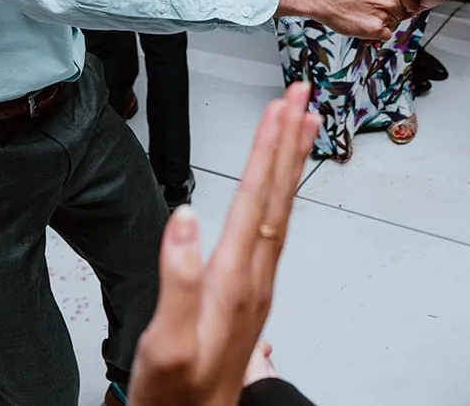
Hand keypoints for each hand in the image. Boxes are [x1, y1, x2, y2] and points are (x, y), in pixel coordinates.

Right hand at [127, 83, 317, 405]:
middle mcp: (253, 277)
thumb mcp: (167, 340)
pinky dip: (280, 193)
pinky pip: (273, 227)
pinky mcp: (249, 292)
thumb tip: (185, 219)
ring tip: (303, 121)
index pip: (257, 199)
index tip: (280, 107)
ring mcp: (256, 284)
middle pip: (277, 196)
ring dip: (290, 161)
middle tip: (301, 93)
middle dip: (288, 140)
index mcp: (234, 280)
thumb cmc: (177, 392)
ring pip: (280, 208)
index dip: (268, 149)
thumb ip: (178, 279)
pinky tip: (278, 183)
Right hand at [277, 0, 415, 39]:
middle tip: (377, 4)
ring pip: (395, 22)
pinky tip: (365, 21)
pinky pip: (385, 35)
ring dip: (385, 20)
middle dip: (395, 9)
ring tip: (368, 11)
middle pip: (405, 10)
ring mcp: (384, 15)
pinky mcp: (374, 30)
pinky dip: (377, 31)